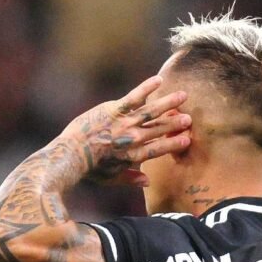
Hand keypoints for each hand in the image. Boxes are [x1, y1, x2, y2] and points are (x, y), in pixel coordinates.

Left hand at [63, 76, 191, 186]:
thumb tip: (147, 182)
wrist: (71, 155)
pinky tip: (159, 80)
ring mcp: (125, 123)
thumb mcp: (110, 178)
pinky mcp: (114, 110)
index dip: (173, 144)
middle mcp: (133, 139)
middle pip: (159, 129)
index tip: (187, 139)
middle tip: (189, 119)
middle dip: (175, 124)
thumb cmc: (89, 168)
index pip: (158, 148)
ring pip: (152, 112)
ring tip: (182, 96)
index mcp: (133, 155)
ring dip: (168, 103)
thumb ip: (130, 178)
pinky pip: (134, 97)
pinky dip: (147, 88)